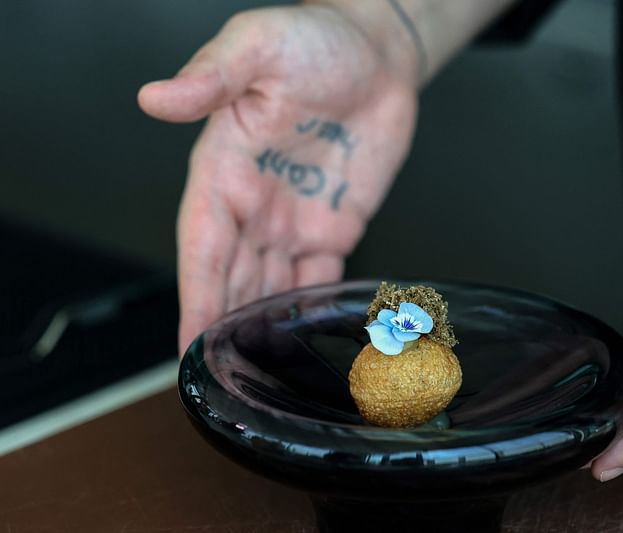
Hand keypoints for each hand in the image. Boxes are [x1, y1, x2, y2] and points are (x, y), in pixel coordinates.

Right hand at [138, 4, 418, 351]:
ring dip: (262, 327)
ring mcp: (295, 219)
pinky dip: (311, 307)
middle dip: (224, 326)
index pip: (203, 245)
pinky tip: (304, 338)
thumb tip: (156, 97)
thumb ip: (211, 75)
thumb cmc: (314, 41)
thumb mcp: (257, 45)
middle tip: (220, 380)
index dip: (196, 295)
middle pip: (234, 277)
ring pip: (272, 285)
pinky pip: (321, 276)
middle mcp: (255, 203)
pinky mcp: (336, 225)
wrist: (377, 54)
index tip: (187, 344)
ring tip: (257, 373)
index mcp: (225, 168)